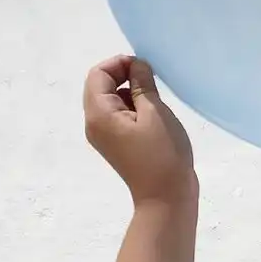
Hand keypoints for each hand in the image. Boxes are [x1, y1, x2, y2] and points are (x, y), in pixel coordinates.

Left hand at [83, 55, 196, 207]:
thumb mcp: (155, 112)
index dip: (119, 64)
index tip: (145, 68)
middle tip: (151, 81)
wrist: (166, 197)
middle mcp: (94, 124)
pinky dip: (131, 107)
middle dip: (123, 76)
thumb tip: (136, 66)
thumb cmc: (162, 153)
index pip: (98, 74)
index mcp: (99, 114)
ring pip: (109, 100)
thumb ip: (142, 84)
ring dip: (129, 91)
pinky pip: (116, 115)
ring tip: (153, 99)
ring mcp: (103, 136)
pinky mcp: (115, 144)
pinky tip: (151, 115)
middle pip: (99, 86)